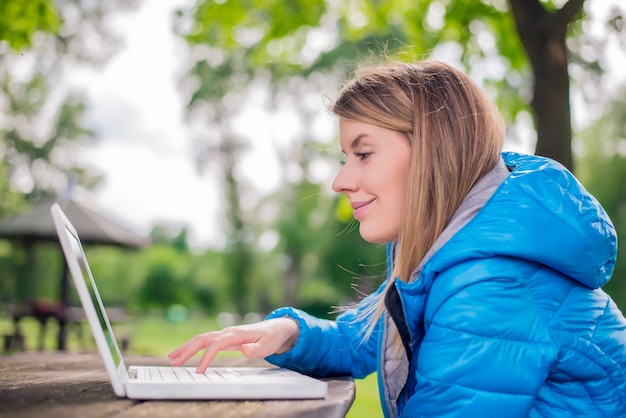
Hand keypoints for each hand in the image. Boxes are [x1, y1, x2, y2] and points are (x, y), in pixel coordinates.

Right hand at [167, 317, 299, 372]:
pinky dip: (193, 347)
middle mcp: (227, 332)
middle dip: (187, 350)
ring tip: (171, 357)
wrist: (275, 328)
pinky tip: (184, 353)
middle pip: (203, 338)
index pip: (216, 345)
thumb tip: (244, 350)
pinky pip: (205, 341)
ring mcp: (224, 334)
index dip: (206, 357)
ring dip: (186, 347)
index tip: (199, 371)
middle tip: (174, 362)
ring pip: (201, 338)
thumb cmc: (271, 338)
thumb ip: (256, 349)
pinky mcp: (224, 338)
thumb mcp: (268, 346)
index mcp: (236, 334)